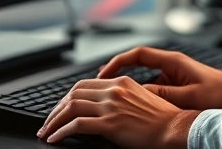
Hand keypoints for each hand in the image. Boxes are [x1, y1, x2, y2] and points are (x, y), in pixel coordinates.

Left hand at [37, 76, 197, 147]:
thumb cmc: (163, 118)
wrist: (174, 128)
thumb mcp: (142, 98)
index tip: (60, 109)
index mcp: (121, 82)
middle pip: (73, 94)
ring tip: (47, 132)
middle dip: (56, 109)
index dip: (67, 97)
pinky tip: (56, 138)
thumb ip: (121, 97)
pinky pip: (77, 125)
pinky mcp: (110, 123)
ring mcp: (111, 106)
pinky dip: (61, 131)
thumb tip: (103, 107)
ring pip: (71, 108)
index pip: (84, 85)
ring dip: (54, 121)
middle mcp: (114, 90)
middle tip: (48, 122)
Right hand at [98, 46, 221, 109]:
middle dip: (117, 72)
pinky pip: (153, 87)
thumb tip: (138, 94)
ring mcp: (172, 74)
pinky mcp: (175, 85)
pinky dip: (142, 95)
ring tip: (113, 98)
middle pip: (136, 63)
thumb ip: (163, 95)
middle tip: (99, 84)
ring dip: (129, 86)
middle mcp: (170, 64)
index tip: (104, 72)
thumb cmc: (219, 92)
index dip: (118, 61)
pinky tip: (135, 107)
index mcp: (172, 61)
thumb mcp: (188, 96)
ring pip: (143, 77)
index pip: (138, 54)